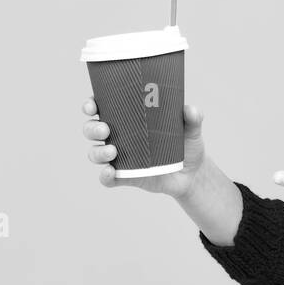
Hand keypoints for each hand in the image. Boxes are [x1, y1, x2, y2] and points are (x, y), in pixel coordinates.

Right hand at [82, 97, 207, 199]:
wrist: (192, 174)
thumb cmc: (186, 144)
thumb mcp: (192, 129)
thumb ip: (193, 118)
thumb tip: (190, 109)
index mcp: (127, 119)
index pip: (102, 109)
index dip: (91, 106)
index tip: (92, 106)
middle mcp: (118, 137)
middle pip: (92, 130)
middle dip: (92, 128)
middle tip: (105, 129)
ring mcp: (120, 158)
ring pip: (95, 153)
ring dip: (97, 152)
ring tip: (112, 151)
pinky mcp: (125, 176)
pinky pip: (107, 178)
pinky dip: (104, 176)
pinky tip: (110, 172)